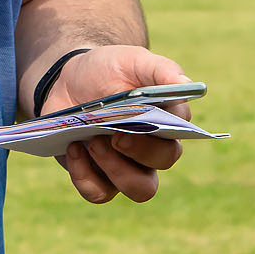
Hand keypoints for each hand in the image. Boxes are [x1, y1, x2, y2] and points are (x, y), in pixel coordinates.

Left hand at [39, 45, 195, 203]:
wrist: (70, 81)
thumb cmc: (109, 70)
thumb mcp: (132, 60)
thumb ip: (160, 70)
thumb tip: (184, 84)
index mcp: (167, 121)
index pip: (180, 136)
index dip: (164, 133)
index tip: (143, 117)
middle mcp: (153, 150)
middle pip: (164, 164)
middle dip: (140, 152)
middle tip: (115, 135)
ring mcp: (127, 167)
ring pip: (139, 190)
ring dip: (116, 169)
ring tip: (93, 142)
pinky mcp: (99, 177)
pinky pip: (100, 193)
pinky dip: (85, 176)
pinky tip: (74, 149)